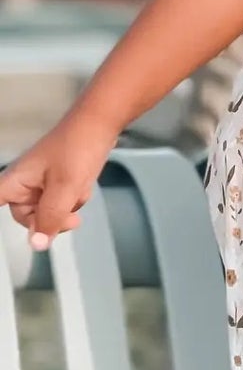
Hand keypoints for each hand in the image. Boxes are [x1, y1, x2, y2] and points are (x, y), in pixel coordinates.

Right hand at [0, 116, 115, 248]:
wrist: (100, 124)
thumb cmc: (77, 147)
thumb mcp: (65, 187)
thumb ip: (50, 217)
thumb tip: (36, 244)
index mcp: (15, 182)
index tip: (19, 212)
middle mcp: (23, 184)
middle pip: (28, 218)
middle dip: (52, 218)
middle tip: (72, 216)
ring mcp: (40, 184)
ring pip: (49, 212)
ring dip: (67, 206)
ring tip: (77, 187)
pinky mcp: (56, 183)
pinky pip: (62, 203)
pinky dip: (74, 198)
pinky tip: (82, 184)